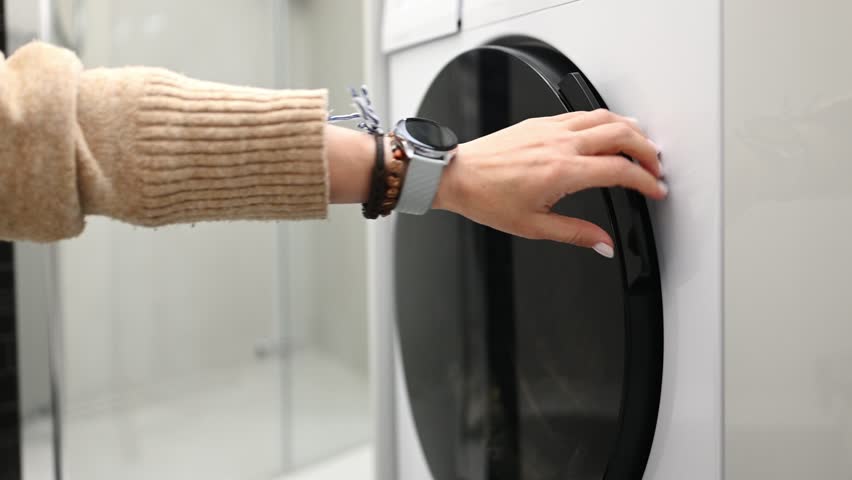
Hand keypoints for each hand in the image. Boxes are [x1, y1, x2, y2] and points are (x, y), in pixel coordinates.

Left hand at [433, 109, 666, 257]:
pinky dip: (605, 118)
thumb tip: (604, 244)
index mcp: (563, 171)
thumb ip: (576, 235)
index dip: (646, 181)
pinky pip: (582, 113)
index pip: (620, 170)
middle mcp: (561, 144)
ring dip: (631, 128)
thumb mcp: (533, 227)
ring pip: (605, 116)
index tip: (655, 190)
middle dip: (648, 150)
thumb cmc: (486, 198)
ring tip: (642, 144)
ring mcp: (551, 128)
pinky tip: (608, 127)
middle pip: (622, 134)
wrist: (457, 175)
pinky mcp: (541, 121)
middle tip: (655, 167)